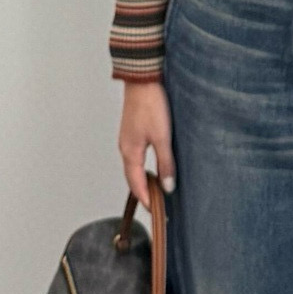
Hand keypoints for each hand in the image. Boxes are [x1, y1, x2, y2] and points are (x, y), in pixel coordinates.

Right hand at [118, 79, 174, 206]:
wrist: (143, 80)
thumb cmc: (151, 105)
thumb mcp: (163, 137)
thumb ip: (165, 163)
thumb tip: (167, 187)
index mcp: (130, 153)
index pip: (137, 185)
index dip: (146, 200)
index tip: (157, 213)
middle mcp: (126, 148)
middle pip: (133, 178)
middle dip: (144, 194)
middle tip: (158, 207)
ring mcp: (128, 140)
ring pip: (135, 168)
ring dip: (145, 181)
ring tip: (158, 191)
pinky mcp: (134, 131)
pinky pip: (137, 157)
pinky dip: (144, 168)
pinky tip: (155, 167)